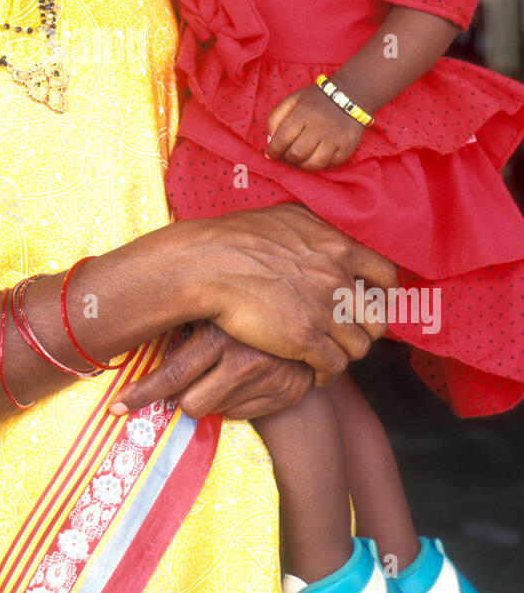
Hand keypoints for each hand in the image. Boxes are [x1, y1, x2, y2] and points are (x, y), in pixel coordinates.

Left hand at [110, 321, 313, 419]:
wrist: (305, 317)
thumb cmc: (242, 307)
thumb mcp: (213, 306)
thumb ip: (183, 318)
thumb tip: (128, 326)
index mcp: (221, 332)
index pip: (172, 374)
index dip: (140, 394)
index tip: (117, 407)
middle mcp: (245, 356)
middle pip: (190, 404)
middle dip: (179, 399)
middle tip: (176, 386)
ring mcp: (268, 378)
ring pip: (212, 411)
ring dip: (207, 397)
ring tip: (217, 372)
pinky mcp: (285, 394)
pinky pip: (237, 415)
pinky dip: (232, 402)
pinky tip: (241, 379)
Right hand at [185, 203, 395, 385]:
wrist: (207, 264)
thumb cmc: (236, 238)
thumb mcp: (287, 218)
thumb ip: (318, 231)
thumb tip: (330, 237)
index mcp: (337, 246)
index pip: (386, 276)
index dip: (382, 294)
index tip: (371, 303)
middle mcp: (337, 277)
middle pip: (377, 318)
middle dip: (365, 330)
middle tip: (349, 335)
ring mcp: (323, 309)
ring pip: (359, 346)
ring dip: (345, 354)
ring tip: (328, 355)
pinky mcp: (304, 339)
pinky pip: (334, 366)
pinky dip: (326, 374)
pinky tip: (313, 371)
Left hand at [266, 83, 365, 169]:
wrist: (349, 95)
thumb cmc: (314, 101)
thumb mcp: (291, 101)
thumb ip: (275, 119)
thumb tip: (271, 142)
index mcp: (302, 114)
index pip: (281, 139)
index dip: (273, 150)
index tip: (270, 154)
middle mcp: (319, 127)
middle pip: (296, 154)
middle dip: (288, 157)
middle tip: (288, 153)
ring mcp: (335, 138)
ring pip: (313, 164)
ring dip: (303, 164)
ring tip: (302, 156)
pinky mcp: (347, 147)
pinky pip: (330, 165)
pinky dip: (321, 163)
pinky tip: (318, 154)